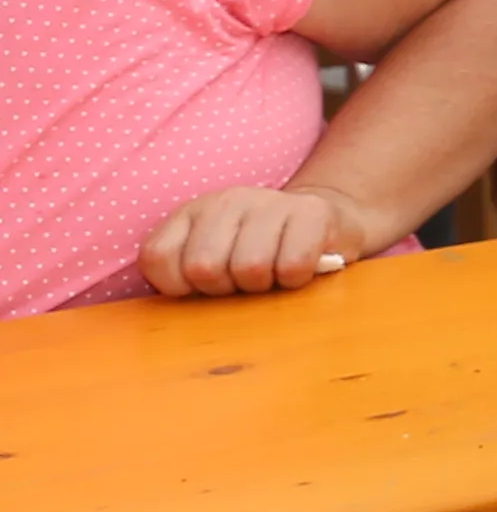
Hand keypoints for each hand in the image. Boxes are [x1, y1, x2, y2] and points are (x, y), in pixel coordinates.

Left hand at [137, 183, 384, 296]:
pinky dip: (295, 280)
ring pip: (249, 267)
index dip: (179, 286)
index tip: (202, 286)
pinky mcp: (313, 211)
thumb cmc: (258, 256)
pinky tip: (297, 271)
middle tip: (242, 283)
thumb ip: (181, 276)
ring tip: (270, 276)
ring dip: (262, 285)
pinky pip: (292, 265)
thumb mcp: (210, 261)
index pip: (158, 256)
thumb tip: (174, 312)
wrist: (323, 225)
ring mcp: (271, 201)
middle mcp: (227, 200)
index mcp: (192, 213)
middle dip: (224, 288)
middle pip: (203, 266)